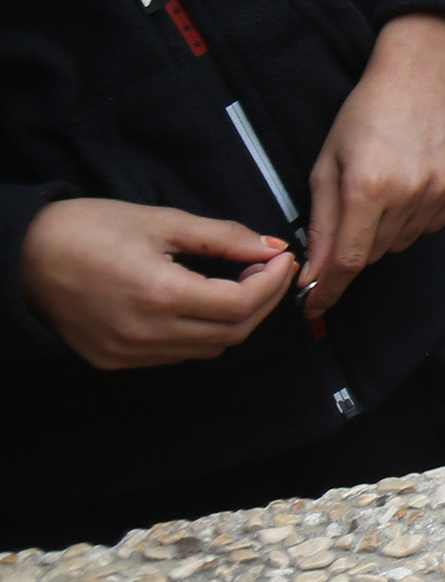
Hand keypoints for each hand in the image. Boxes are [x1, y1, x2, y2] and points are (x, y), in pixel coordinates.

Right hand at [19, 199, 294, 367]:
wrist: (24, 256)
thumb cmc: (91, 229)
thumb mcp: (162, 221)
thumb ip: (222, 237)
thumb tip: (271, 248)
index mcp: (159, 295)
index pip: (240, 305)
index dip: (271, 283)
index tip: (281, 258)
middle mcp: (145, 334)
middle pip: (231, 334)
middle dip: (262, 302)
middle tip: (270, 269)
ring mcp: (127, 354)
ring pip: (206, 349)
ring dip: (235, 319)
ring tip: (240, 281)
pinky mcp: (113, 361)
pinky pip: (175, 354)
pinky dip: (201, 332)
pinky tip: (204, 301)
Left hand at [302, 11, 444, 320]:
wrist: (423, 72)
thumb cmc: (365, 114)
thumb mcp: (327, 164)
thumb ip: (322, 222)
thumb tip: (314, 275)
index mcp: (368, 187)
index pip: (348, 261)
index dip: (328, 290)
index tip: (313, 308)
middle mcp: (411, 193)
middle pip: (375, 253)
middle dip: (356, 244)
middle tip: (353, 206)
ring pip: (404, 241)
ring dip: (387, 229)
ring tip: (386, 186)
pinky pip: (433, 223)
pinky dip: (416, 214)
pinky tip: (413, 180)